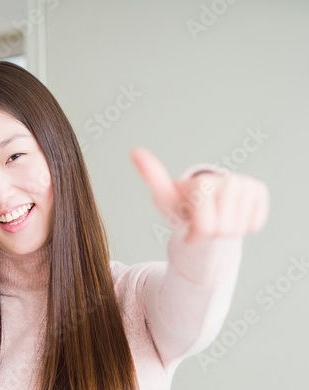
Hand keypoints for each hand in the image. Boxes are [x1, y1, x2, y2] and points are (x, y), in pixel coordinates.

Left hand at [130, 147, 268, 243]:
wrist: (203, 210)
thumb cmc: (182, 208)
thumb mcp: (164, 200)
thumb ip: (151, 179)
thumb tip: (134, 151)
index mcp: (203, 183)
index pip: (206, 227)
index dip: (196, 235)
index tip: (189, 228)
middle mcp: (228, 179)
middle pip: (223, 229)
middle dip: (211, 233)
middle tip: (204, 222)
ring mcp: (246, 183)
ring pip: (239, 228)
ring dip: (226, 232)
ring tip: (216, 219)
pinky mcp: (259, 190)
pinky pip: (255, 224)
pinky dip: (242, 228)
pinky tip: (232, 216)